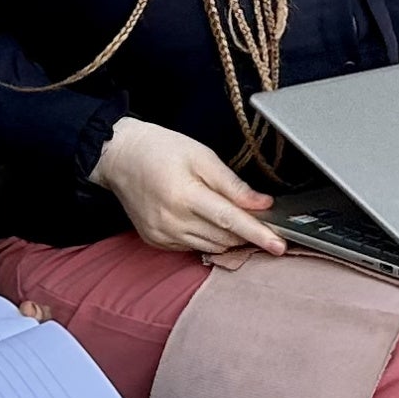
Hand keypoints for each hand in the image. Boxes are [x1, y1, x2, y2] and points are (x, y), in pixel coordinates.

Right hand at [95, 114, 288, 255]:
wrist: (119, 157)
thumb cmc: (161, 150)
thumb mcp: (202, 156)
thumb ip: (233, 184)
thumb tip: (262, 203)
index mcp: (184, 196)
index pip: (231, 221)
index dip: (258, 234)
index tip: (279, 245)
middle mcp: (172, 221)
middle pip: (224, 237)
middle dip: (247, 232)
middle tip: (261, 218)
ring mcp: (162, 235)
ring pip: (211, 246)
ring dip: (229, 237)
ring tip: (234, 216)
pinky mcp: (156, 241)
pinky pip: (193, 247)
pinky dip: (208, 237)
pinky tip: (206, 219)